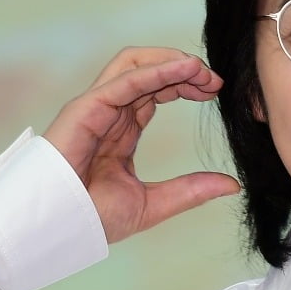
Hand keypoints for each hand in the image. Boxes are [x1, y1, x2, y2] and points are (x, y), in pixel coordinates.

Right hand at [43, 47, 240, 243]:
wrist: (59, 228)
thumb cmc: (91, 218)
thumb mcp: (154, 203)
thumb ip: (191, 190)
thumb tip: (231, 185)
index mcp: (122, 130)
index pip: (157, 92)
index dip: (186, 84)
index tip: (215, 92)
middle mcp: (110, 112)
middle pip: (149, 70)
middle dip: (184, 69)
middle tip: (215, 81)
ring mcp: (97, 107)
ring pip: (135, 64)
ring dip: (171, 61)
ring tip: (201, 70)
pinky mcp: (87, 108)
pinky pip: (126, 79)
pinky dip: (157, 70)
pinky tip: (184, 71)